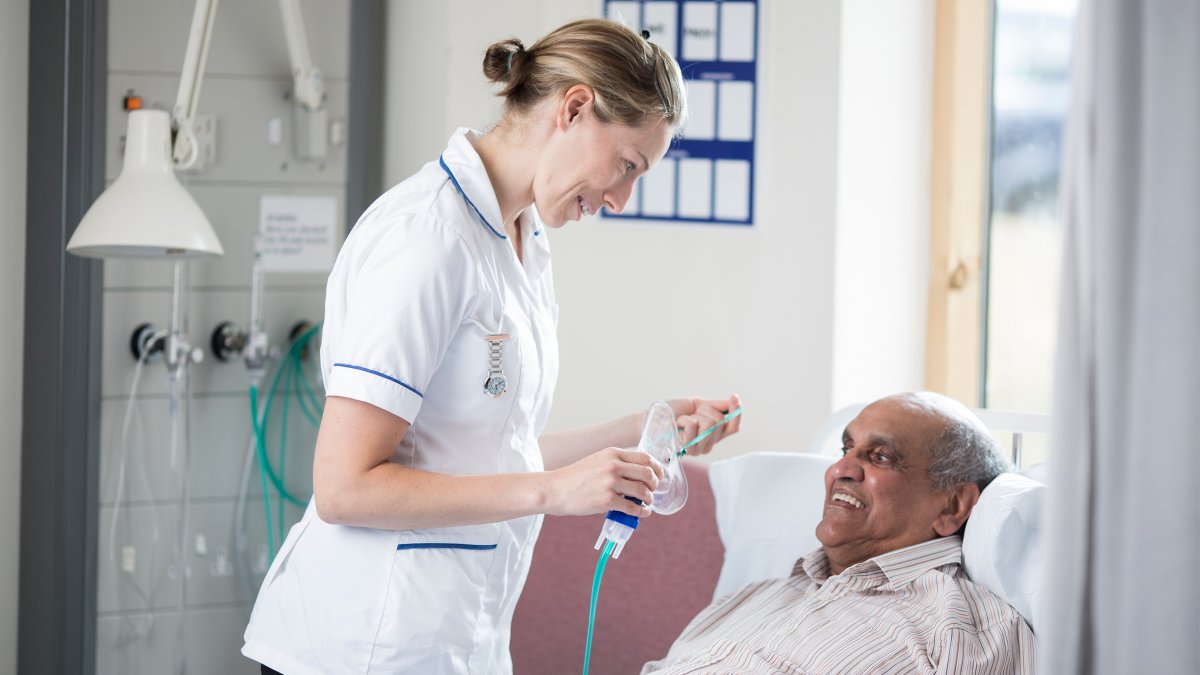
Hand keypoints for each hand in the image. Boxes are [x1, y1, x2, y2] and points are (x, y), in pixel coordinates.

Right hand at [544, 447, 664, 517]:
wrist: (555, 489)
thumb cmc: (576, 477)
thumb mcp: (597, 461)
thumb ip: (616, 463)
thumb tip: (638, 474)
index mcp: (612, 453)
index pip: (645, 457)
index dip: (657, 468)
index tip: (659, 476)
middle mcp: (613, 465)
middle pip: (647, 473)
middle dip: (655, 484)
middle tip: (653, 491)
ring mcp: (610, 483)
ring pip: (643, 491)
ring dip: (649, 499)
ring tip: (647, 503)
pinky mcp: (607, 500)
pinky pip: (633, 507)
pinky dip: (642, 512)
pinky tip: (643, 513)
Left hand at [666, 394, 742, 456]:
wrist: (654, 418)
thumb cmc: (673, 412)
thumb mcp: (697, 405)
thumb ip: (715, 406)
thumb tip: (733, 401)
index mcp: (713, 434)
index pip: (733, 427)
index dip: (737, 412)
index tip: (734, 397)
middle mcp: (708, 444)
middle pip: (720, 422)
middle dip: (706, 410)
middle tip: (692, 413)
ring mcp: (698, 448)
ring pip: (710, 424)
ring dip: (695, 415)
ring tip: (683, 419)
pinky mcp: (687, 447)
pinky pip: (694, 425)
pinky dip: (685, 419)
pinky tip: (678, 423)